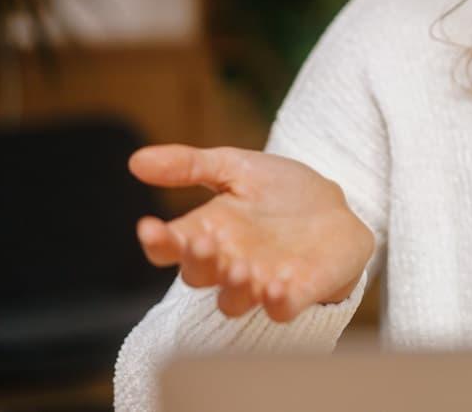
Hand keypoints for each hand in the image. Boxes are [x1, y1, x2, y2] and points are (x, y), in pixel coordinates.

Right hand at [128, 144, 374, 322]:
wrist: (336, 205)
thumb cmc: (278, 190)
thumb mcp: (237, 166)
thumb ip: (191, 165)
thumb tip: (135, 161)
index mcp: (207, 233)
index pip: (170, 247)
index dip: (157, 242)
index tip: (149, 227)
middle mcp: (228, 263)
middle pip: (199, 275)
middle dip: (199, 262)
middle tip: (205, 243)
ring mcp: (261, 282)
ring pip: (234, 301)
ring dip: (234, 289)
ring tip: (242, 268)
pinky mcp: (298, 293)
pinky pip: (281, 309)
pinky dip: (278, 303)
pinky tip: (279, 286)